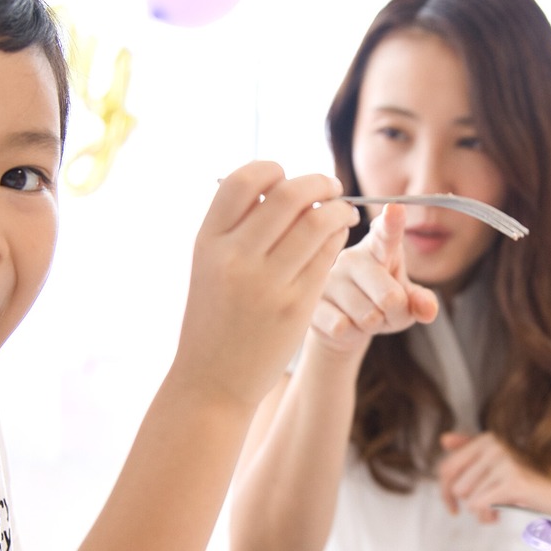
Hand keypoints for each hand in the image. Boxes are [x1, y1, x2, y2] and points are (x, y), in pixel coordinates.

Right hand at [172, 161, 357, 409]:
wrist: (212, 380)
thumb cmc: (214, 319)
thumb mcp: (208, 267)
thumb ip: (235, 229)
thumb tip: (280, 187)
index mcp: (208, 242)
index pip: (243, 181)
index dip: (271, 170)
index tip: (285, 176)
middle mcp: (235, 258)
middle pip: (288, 195)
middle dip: (318, 182)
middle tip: (331, 186)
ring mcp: (267, 282)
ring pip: (317, 221)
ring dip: (338, 208)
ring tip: (343, 212)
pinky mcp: (296, 305)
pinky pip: (328, 256)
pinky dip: (339, 237)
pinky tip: (338, 238)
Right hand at [309, 203, 438, 355]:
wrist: (342, 325)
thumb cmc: (378, 302)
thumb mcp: (407, 300)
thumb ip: (422, 301)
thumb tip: (428, 310)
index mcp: (379, 248)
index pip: (387, 234)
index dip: (392, 222)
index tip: (395, 208)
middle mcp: (351, 257)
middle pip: (389, 297)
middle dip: (395, 313)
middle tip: (386, 310)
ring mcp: (328, 278)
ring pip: (368, 317)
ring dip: (374, 326)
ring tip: (363, 317)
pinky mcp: (311, 302)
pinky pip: (343, 328)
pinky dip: (353, 335)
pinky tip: (345, 325)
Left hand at [436, 432, 550, 521]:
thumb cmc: (528, 477)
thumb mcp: (498, 461)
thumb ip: (470, 448)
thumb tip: (443, 439)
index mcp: (485, 440)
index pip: (447, 468)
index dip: (444, 492)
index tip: (452, 508)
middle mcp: (492, 446)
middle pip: (456, 487)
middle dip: (469, 504)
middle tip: (489, 507)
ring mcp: (503, 462)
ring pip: (468, 498)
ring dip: (481, 512)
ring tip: (497, 509)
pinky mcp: (512, 480)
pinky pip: (480, 505)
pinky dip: (486, 516)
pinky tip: (498, 515)